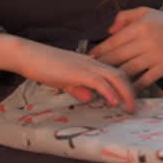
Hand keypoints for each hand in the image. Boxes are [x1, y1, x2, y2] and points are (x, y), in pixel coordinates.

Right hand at [0, 33, 135, 111]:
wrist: (28, 55)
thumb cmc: (44, 66)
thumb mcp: (64, 80)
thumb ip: (77, 87)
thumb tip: (89, 98)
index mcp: (91, 64)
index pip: (115, 72)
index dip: (126, 85)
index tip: (132, 99)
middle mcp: (92, 63)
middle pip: (120, 74)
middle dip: (131, 91)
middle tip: (134, 107)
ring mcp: (86, 66)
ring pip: (114, 77)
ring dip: (125, 93)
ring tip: (129, 108)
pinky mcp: (77, 72)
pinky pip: (99, 81)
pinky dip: (109, 92)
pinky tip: (113, 102)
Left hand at [89, 7, 162, 91]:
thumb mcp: (145, 11)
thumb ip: (124, 17)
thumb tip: (109, 30)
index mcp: (140, 26)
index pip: (114, 41)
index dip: (100, 51)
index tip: (90, 57)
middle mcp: (147, 40)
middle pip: (118, 57)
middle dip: (103, 66)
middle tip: (92, 72)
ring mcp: (157, 55)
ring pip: (130, 69)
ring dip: (115, 77)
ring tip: (104, 82)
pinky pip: (146, 79)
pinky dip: (135, 86)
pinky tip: (126, 90)